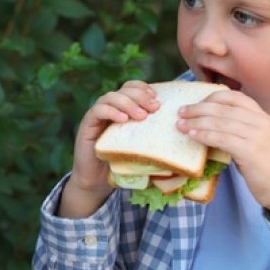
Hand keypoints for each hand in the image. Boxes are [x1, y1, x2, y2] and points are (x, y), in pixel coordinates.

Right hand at [59, 80, 159, 218]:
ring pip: (110, 96)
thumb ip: (156, 140)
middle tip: (153, 108)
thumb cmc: (123, 166)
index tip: (157, 99)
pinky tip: (122, 120)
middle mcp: (109, 109)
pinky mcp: (87, 125)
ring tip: (141, 116)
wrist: (97, 182)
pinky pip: (97, 110)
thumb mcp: (143, 149)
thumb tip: (182, 137)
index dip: (143, 88)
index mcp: (123, 110)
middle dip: (140, 95)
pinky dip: (111, 111)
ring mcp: (97, 116)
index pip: (131, 88)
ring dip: (127, 103)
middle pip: (123, 89)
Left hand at [177, 89, 269, 220]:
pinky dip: (204, 135)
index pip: (233, 97)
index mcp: (261, 115)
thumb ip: (237, 128)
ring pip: (219, 122)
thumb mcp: (254, 139)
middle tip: (180, 112)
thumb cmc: (265, 165)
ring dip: (196, 122)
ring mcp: (256, 135)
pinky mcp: (250, 151)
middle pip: (222, 108)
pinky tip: (192, 136)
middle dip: (197, 109)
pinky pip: (221, 138)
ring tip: (180, 125)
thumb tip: (207, 122)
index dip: (211, 97)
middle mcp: (260, 121)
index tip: (195, 103)